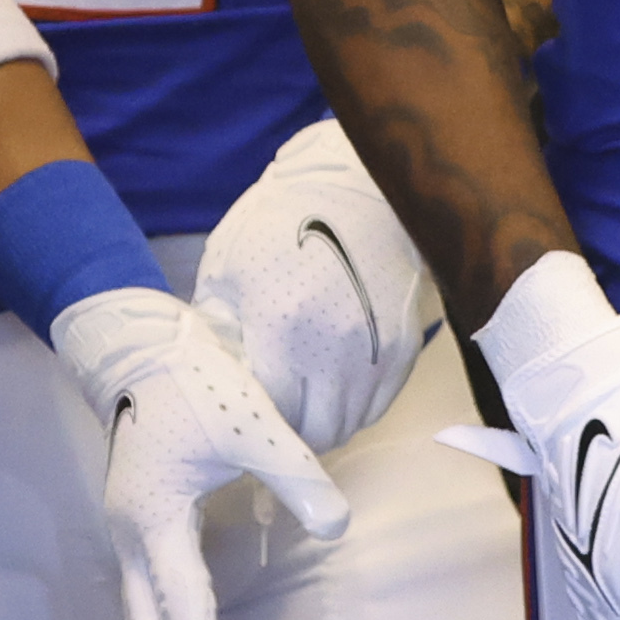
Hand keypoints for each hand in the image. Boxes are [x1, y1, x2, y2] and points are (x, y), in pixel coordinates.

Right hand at [50, 287, 352, 619]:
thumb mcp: (254, 423)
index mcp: (155, 516)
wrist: (142, 350)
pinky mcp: (140, 534)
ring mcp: (130, 540)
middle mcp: (132, 539)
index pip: (180, 594)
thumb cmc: (200, 384)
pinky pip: (145, 606)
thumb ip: (297, 475)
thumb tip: (338, 526)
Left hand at [192, 120, 442, 451]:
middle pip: (313, 433)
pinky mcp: (406, 346)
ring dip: (324, 423)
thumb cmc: (280, 222)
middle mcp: (334, 351)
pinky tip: (337, 384)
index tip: (244, 412)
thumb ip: (218, 330)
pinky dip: (356, 406)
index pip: (267, 415)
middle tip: (275, 413)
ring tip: (306, 400)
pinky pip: (378, 404)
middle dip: (290, 432)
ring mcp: (376, 352)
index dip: (252, 421)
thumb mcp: (226, 269)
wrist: (357, 186)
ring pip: (349, 426)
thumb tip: (214, 375)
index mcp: (280, 331)